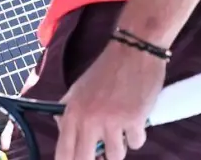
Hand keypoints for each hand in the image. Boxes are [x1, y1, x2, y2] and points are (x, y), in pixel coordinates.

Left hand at [54, 41, 164, 159]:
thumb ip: (70, 113)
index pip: (63, 153)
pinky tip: (136, 118)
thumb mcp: (78, 89)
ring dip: (120, 146)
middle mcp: (89, 120)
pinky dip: (137, 134)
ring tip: (121, 128)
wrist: (133, 50)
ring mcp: (112, 121)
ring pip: (116, 156)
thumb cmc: (106, 69)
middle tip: (102, 153)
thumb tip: (64, 134)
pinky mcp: (134, 120)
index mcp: (72, 113)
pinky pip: (136, 143)